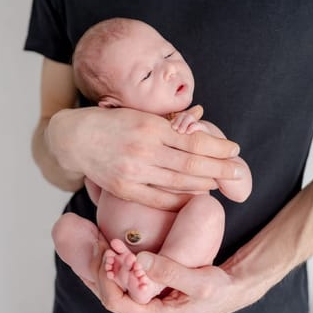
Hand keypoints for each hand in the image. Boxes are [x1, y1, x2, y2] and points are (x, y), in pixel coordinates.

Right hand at [45, 106, 241, 209]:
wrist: (75, 138)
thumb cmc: (111, 123)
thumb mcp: (140, 114)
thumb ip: (167, 124)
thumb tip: (199, 128)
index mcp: (151, 126)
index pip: (194, 140)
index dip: (217, 147)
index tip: (234, 149)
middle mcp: (144, 150)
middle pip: (192, 164)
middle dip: (220, 167)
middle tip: (237, 170)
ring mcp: (134, 172)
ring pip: (179, 182)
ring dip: (205, 183)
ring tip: (220, 182)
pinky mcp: (125, 189)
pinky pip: (160, 198)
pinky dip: (181, 198)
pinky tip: (195, 195)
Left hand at [93, 251, 267, 312]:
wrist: (230, 290)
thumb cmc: (219, 290)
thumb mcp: (200, 282)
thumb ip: (170, 272)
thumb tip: (140, 260)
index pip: (115, 302)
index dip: (106, 277)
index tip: (109, 253)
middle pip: (108, 293)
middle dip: (100, 267)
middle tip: (98, 240)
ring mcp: (145, 303)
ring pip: (113, 285)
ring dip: (106, 263)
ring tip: (100, 238)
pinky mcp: (148, 291)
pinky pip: (124, 279)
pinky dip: (116, 262)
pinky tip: (112, 243)